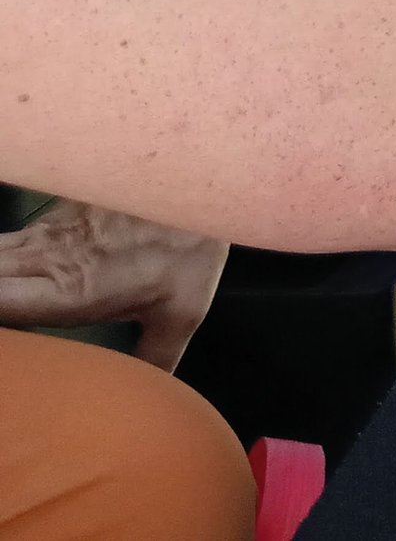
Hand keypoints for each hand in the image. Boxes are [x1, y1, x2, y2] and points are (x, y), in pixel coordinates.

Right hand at [0, 201, 227, 368]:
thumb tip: (150, 391)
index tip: (4, 343)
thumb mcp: (180, 313)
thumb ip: (155, 357)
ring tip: (3, 299)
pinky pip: (6, 241)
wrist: (196, 182)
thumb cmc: (188, 249)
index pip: (1, 301)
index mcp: (70, 290)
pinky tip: (4, 272)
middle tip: (3, 321)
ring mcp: (44, 235)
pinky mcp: (50, 218)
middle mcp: (46, 261)